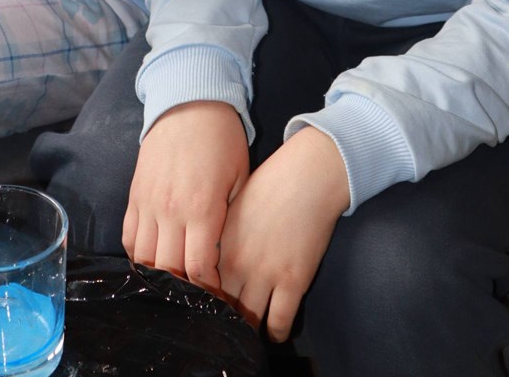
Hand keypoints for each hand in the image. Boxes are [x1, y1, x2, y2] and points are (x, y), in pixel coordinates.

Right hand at [123, 101, 249, 294]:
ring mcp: (148, 202)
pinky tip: (153, 259)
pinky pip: (129, 237)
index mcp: (202, 208)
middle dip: (184, 288)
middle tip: (196, 294)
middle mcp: (170, 210)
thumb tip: (225, 256)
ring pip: (144, 258)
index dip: (207, 290)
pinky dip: (138, 254)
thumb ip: (231, 219)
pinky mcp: (135, 194)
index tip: (216, 295)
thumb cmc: (223, 140)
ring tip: (174, 281)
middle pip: (168, 270)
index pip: (197, 269)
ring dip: (159, 275)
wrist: (190, 102)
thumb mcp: (240, 178)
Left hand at [217, 127, 349, 341]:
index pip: (200, 285)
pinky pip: (278, 321)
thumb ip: (217, 236)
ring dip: (246, 329)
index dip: (202, 299)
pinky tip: (274, 332)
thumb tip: (207, 256)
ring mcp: (265, 273)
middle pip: (219, 307)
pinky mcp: (292, 281)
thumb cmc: (271, 183)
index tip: (204, 308)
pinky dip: (275, 332)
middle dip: (220, 319)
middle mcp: (236, 261)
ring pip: (247, 320)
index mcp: (217, 241)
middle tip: (224, 326)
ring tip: (247, 334)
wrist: (308, 175)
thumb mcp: (232, 206)